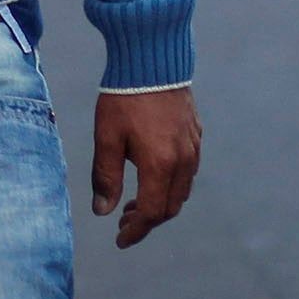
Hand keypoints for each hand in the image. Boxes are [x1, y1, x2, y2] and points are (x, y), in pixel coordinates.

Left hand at [90, 87, 198, 248]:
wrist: (153, 58)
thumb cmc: (125, 98)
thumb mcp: (108, 138)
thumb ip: (106, 177)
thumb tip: (103, 211)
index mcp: (160, 164)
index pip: (152, 213)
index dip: (136, 231)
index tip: (120, 239)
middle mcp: (183, 160)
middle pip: (171, 206)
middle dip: (148, 220)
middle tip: (124, 221)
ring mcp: (193, 146)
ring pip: (183, 190)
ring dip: (161, 202)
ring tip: (136, 201)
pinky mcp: (196, 133)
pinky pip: (189, 169)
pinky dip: (172, 183)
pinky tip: (154, 174)